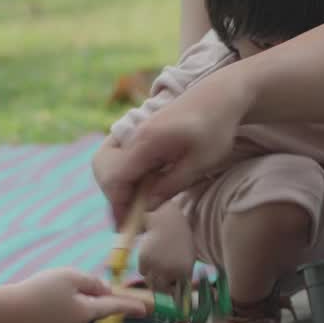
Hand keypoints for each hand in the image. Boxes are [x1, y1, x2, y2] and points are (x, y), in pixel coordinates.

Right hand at [19, 268, 147, 322]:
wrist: (7, 310)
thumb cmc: (39, 290)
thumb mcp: (70, 277)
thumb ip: (92, 282)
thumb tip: (105, 291)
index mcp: (87, 312)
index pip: (114, 307)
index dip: (131, 306)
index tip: (146, 309)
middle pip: (93, 304)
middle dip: (86, 291)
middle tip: (62, 280)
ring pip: (77, 306)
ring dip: (70, 295)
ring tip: (47, 288)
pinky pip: (64, 311)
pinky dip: (59, 302)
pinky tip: (42, 296)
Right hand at [107, 75, 246, 223]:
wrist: (219, 95)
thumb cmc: (216, 128)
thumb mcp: (200, 162)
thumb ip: (171, 184)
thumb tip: (147, 206)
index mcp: (147, 142)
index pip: (116, 178)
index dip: (119, 205)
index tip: (128, 227)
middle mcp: (135, 136)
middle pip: (104, 170)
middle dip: (115, 197)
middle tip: (133, 218)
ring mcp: (135, 133)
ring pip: (109, 164)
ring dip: (119, 187)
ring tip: (141, 204)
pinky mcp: (140, 134)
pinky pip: (121, 158)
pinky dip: (126, 176)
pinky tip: (146, 187)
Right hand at [137, 207, 196, 292]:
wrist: (169, 223)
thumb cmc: (181, 241)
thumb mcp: (188, 260)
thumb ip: (183, 278)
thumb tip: (177, 297)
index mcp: (184, 272)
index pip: (176, 294)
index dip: (173, 296)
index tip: (171, 296)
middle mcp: (170, 271)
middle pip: (160, 290)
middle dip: (161, 289)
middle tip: (161, 285)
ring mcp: (156, 266)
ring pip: (150, 282)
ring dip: (152, 278)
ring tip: (157, 267)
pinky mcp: (144, 259)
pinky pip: (142, 271)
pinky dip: (146, 268)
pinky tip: (151, 258)